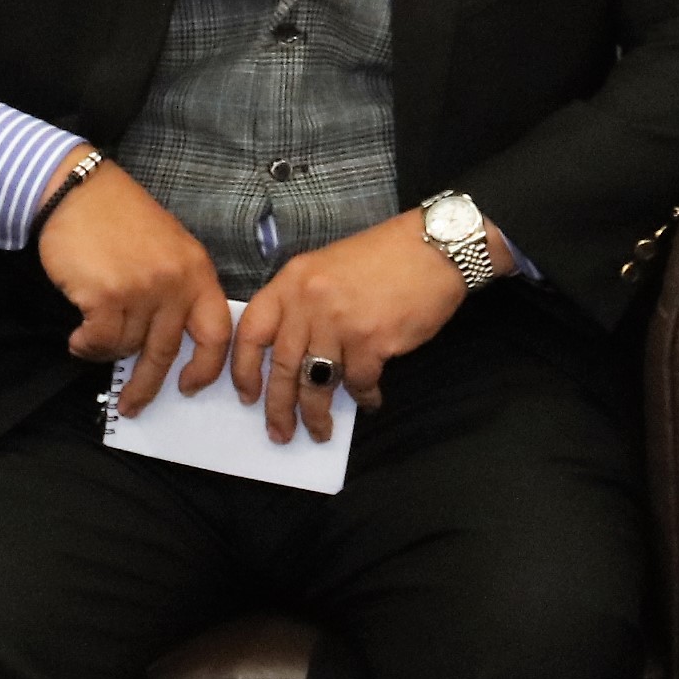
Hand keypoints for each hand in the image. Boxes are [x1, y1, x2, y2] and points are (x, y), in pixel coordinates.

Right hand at [39, 163, 234, 416]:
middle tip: (133, 404)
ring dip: (105, 351)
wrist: (76, 190)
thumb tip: (169, 339)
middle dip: (147, 385)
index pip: (217, 333)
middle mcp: (174, 283)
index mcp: (196, 271)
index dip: (207, 368)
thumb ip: (176, 287)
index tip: (192, 386)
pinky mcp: (106, 295)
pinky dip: (85, 346)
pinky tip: (76, 337)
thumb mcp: (167, 246)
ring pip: (126, 347)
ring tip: (88, 339)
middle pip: (166, 351)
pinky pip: (99, 341)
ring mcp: (141, 290)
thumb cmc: (117, 217)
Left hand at [226, 216, 484, 443]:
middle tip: (279, 432)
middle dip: (278, 407)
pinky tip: (369, 400)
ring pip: (315, 382)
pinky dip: (364, 396)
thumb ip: (304, 304)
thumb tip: (294, 353)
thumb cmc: (384, 257)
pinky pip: (358, 381)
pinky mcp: (371, 340)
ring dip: (316, 414)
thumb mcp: (328, 267)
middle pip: (281, 365)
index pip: (252, 331)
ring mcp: (338, 322)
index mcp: (292, 281)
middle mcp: (308, 301)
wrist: (434, 246)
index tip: (247, 395)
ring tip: (319, 431)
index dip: (244, 368)